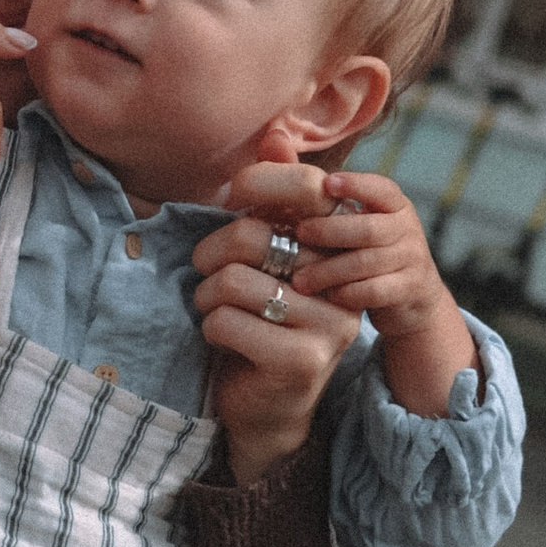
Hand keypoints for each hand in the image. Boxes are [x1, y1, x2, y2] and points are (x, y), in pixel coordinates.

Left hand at [196, 161, 477, 476]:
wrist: (268, 409)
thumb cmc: (261, 323)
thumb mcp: (267, 260)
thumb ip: (274, 204)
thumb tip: (275, 137)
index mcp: (338, 247)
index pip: (308, 190)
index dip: (261, 182)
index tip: (232, 196)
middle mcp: (343, 281)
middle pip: (256, 236)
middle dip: (212, 252)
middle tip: (203, 269)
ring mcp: (329, 324)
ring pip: (235, 281)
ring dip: (207, 297)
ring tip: (213, 310)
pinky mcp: (302, 360)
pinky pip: (228, 322)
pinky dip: (210, 328)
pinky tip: (222, 340)